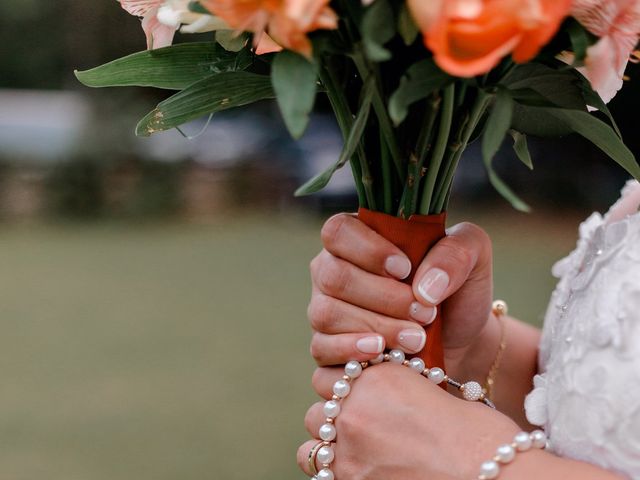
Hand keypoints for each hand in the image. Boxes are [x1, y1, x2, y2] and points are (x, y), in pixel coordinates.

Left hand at [297, 363, 518, 479]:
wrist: (488, 474)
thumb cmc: (476, 436)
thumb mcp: (434, 391)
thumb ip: (398, 386)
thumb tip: (382, 393)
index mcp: (379, 375)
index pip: (340, 367)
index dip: (350, 380)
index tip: (362, 391)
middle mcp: (355, 406)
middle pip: (323, 397)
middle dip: (337, 407)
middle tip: (362, 419)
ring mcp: (348, 446)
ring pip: (314, 433)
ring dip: (329, 437)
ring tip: (358, 446)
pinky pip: (317, 467)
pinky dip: (331, 466)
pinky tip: (357, 466)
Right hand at [308, 213, 493, 376]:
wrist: (463, 342)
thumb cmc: (458, 291)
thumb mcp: (473, 257)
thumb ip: (455, 252)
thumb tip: (423, 286)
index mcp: (358, 240)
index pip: (338, 231)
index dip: (368, 250)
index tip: (405, 269)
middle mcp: (332, 273)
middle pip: (333, 277)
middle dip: (382, 297)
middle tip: (424, 312)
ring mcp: (324, 313)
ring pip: (326, 315)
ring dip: (375, 327)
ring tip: (416, 339)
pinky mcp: (326, 352)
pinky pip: (320, 354)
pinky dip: (352, 356)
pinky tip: (383, 357)